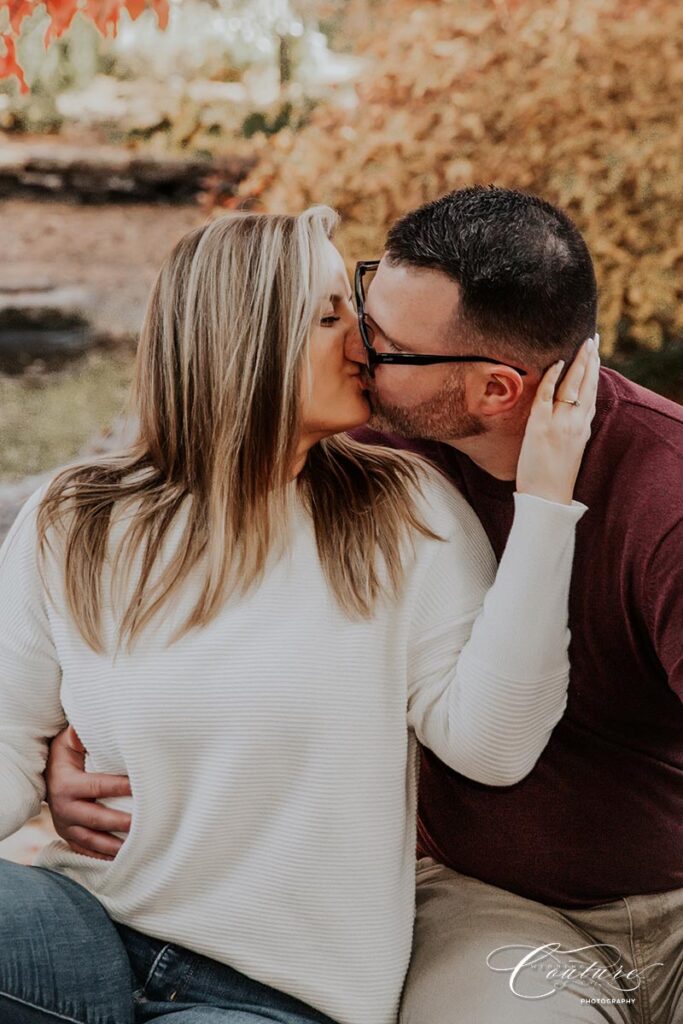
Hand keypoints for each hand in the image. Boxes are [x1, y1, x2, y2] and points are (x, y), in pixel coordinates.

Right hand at [45, 724, 131, 860]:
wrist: (44, 778)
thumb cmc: (63, 756)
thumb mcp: (67, 743)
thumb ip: (79, 736)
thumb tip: (90, 726)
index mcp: (67, 785)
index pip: (98, 786)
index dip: (120, 787)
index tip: (142, 787)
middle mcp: (64, 809)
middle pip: (97, 819)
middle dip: (121, 823)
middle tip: (145, 824)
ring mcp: (66, 826)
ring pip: (92, 841)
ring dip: (115, 846)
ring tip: (139, 848)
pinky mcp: (69, 837)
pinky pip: (87, 851)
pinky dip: (104, 856)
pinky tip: (124, 859)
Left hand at [517, 335, 599, 504]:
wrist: (546, 498)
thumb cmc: (553, 479)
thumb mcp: (569, 451)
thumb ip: (571, 431)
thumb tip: (566, 417)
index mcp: (583, 429)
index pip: (592, 394)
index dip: (595, 373)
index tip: (596, 355)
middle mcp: (575, 423)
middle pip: (587, 385)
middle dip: (591, 360)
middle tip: (593, 340)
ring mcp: (559, 424)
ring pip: (572, 387)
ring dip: (578, 363)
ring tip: (584, 345)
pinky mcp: (541, 427)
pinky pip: (547, 396)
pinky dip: (552, 378)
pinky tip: (558, 363)